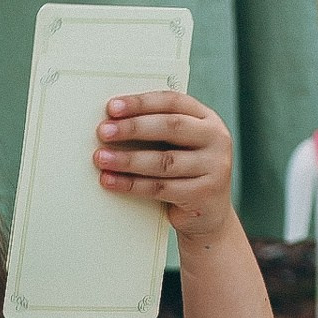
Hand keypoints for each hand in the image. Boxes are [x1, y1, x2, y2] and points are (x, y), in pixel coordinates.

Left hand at [95, 91, 237, 240]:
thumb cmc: (185, 173)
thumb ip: (158, 131)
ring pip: (164, 161)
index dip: (141, 103)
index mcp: (207, 119)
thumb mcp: (179, 146)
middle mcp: (216, 138)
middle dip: (133, 128)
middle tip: (104, 131)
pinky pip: (160, 188)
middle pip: (171, 126)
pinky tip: (111, 181)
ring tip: (101, 159)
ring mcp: (215, 166)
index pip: (173, 102)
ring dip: (128, 159)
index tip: (112, 107)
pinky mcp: (204, 194)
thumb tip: (113, 123)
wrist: (208, 215)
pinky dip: (131, 185)